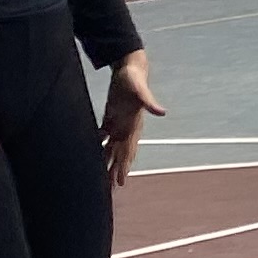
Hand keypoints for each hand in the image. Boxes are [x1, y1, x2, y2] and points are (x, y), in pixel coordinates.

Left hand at [100, 49, 162, 191]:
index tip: (120, 182)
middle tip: (110, 190)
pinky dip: (100, 147)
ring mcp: (119, 123)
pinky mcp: (111, 117)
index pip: (128, 150)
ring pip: (112, 148)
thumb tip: (162, 112)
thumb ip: (149, 101)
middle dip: (115, 171)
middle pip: (120, 154)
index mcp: (133, 125)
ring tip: (102, 178)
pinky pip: (105, 137)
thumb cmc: (134, 77)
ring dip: (107, 162)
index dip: (124, 166)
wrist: (131, 67)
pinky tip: (94, 154)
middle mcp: (126, 127)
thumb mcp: (141, 89)